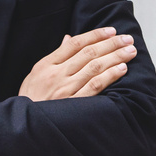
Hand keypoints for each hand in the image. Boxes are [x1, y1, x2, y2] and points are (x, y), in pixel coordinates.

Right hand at [18, 27, 135, 100]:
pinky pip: (95, 86)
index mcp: (47, 64)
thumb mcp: (37, 73)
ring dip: (115, 57)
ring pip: (95, 67)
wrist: (26, 124)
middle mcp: (57, 74)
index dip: (95, 35)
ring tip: (130, 51)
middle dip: (111, 44)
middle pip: (88, 53)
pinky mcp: (74, 104)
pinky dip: (109, 76)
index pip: (75, 44)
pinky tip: (121, 69)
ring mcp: (66, 89)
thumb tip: (69, 39)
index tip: (111, 31)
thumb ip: (55, 56)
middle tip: (127, 38)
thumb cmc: (31, 98)